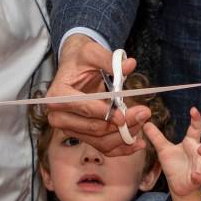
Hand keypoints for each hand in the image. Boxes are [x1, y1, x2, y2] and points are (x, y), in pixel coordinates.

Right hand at [43, 35, 150, 153]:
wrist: (74, 69)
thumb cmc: (81, 60)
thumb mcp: (92, 53)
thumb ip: (109, 60)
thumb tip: (129, 65)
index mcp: (57, 95)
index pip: (83, 108)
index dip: (104, 113)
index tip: (124, 115)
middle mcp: (58, 116)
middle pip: (93, 127)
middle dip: (121, 124)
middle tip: (143, 114)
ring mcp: (69, 129)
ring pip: (100, 140)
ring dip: (123, 136)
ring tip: (143, 123)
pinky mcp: (81, 136)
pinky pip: (101, 147)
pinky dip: (120, 148)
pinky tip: (137, 143)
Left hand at [143, 107, 200, 195]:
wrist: (178, 185)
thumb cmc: (174, 165)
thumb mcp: (163, 149)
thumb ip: (156, 137)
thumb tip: (146, 123)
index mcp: (191, 143)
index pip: (196, 128)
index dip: (196, 118)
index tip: (193, 109)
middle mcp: (199, 152)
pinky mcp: (198, 179)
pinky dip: (199, 176)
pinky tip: (195, 175)